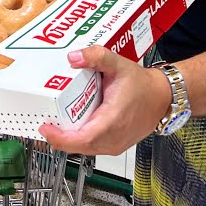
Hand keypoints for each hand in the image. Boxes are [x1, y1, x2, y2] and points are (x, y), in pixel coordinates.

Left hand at [38, 46, 170, 156]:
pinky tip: (71, 126)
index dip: (60, 137)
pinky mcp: (115, 146)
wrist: (161, 97)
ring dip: (68, 139)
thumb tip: (74, 57)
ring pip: (84, 148)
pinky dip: (79, 139)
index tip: (45, 127)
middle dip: (58, 136)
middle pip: (78, 146)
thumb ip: (96, 56)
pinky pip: (92, 147)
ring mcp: (115, 145)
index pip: (83, 139)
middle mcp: (114, 138)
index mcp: (113, 120)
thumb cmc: (142, 85)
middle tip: (44, 121)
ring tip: (54, 123)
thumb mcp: (118, 64)